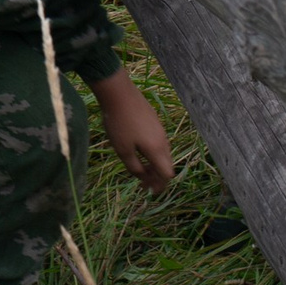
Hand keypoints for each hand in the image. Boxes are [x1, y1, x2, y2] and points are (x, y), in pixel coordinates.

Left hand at [92, 69, 175, 194]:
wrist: (119, 92)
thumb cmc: (119, 123)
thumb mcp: (122, 149)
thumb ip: (134, 167)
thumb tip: (142, 176)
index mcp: (157, 149)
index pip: (166, 174)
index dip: (160, 185)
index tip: (148, 191)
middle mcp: (163, 140)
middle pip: (166, 164)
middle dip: (156, 177)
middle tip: (143, 184)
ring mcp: (160, 129)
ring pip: (162, 153)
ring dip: (154, 164)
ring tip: (140, 169)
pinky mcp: (154, 120)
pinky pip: (158, 143)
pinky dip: (152, 153)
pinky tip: (139, 151)